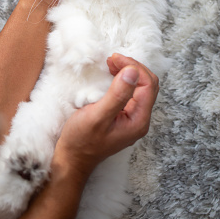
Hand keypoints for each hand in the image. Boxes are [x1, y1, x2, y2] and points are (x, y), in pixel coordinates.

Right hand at [52, 53, 158, 179]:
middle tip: (112, 59)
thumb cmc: (81, 140)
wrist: (71, 159)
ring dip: (128, 72)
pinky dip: (123, 80)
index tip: (114, 59)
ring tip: (111, 64)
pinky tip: (112, 75)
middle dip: (132, 67)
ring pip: (140, 87)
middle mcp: (140, 119)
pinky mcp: (124, 116)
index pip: (148, 84)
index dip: (133, 67)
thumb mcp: (97, 115)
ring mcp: (133, 118)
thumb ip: (117, 94)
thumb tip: (132, 71)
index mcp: (139, 120)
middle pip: (147, 84)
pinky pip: (131, 93)